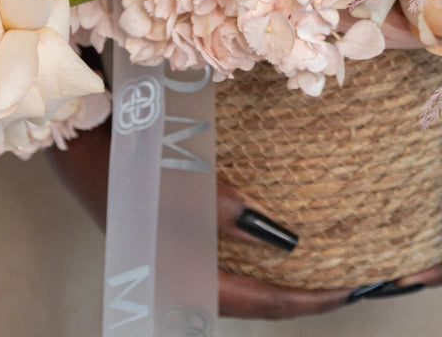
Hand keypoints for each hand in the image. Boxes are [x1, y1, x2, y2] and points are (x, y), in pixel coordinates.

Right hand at [47, 124, 441, 318]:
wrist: (85, 140)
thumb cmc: (136, 161)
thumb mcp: (186, 185)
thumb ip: (233, 216)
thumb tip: (287, 241)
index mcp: (190, 275)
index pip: (264, 302)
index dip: (310, 300)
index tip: (355, 291)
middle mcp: (191, 274)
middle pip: (261, 299)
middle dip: (307, 295)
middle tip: (356, 283)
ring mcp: (186, 256)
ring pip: (250, 281)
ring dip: (289, 279)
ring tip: (332, 267)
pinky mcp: (182, 234)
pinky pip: (235, 260)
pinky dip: (266, 258)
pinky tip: (286, 239)